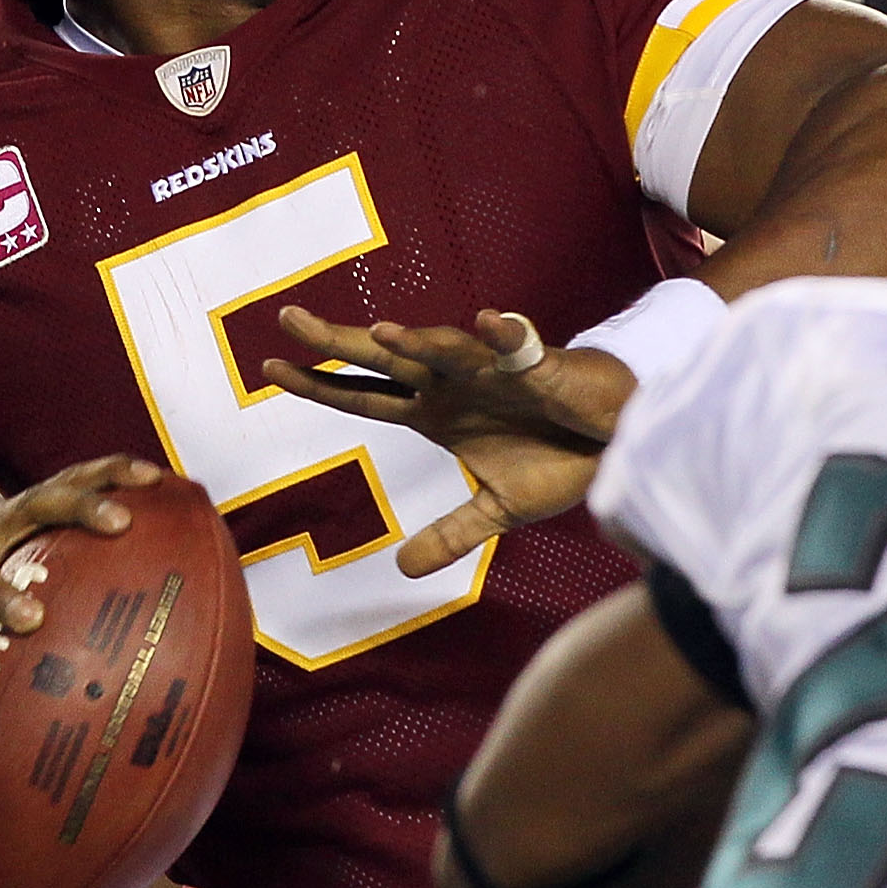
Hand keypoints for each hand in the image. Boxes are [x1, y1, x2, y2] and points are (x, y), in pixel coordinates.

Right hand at [0, 455, 158, 685]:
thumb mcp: (38, 580)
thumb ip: (90, 582)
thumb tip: (176, 609)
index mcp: (23, 523)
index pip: (71, 484)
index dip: (111, 473)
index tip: (156, 478)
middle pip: (35, 506)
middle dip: (79, 507)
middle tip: (120, 523)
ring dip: (2, 595)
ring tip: (31, 619)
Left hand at [263, 307, 633, 577]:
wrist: (616, 440)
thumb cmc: (557, 458)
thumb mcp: (498, 509)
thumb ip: (451, 534)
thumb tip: (403, 568)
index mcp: (435, 411)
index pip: (363, 396)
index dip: (319, 384)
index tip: (270, 369)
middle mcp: (453, 383)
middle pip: (384, 360)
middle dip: (338, 341)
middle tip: (287, 318)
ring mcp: (492, 370)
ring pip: (444, 348)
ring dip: (417, 340)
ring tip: (383, 333)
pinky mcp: (540, 366)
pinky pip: (520, 345)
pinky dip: (505, 333)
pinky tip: (488, 322)